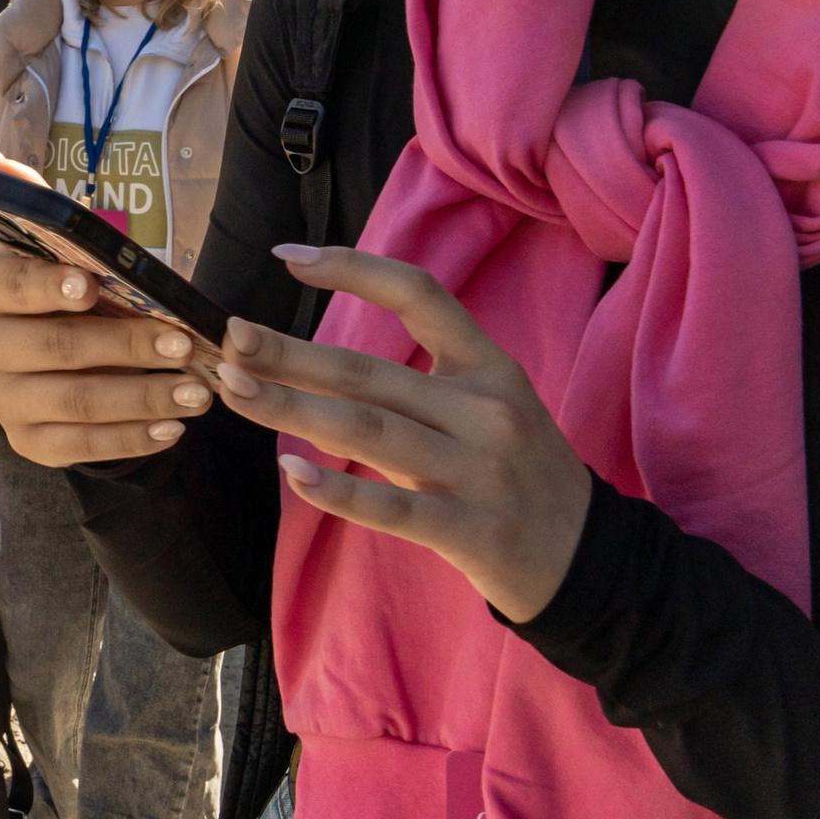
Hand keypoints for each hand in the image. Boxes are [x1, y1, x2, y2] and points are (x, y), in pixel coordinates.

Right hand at [0, 147, 213, 465]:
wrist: (40, 354)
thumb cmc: (56, 287)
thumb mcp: (43, 243)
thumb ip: (25, 199)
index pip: (11, 286)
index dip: (49, 286)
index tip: (94, 286)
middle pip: (56, 348)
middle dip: (126, 344)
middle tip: (185, 343)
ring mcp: (1, 399)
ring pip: (75, 402)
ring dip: (143, 397)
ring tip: (198, 391)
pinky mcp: (26, 441)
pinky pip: (79, 448)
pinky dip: (129, 440)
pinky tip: (172, 430)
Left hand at [213, 244, 591, 623]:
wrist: (591, 561)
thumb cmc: (519, 473)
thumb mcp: (487, 409)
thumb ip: (414, 385)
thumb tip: (311, 365)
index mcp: (489, 367)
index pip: (419, 295)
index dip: (353, 268)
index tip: (287, 257)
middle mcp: (485, 409)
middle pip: (369, 371)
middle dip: (290, 353)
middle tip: (228, 338)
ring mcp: (481, 471)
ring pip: (369, 431)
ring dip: (292, 410)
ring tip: (235, 391)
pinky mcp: (473, 531)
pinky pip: (395, 509)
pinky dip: (341, 491)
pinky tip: (292, 474)